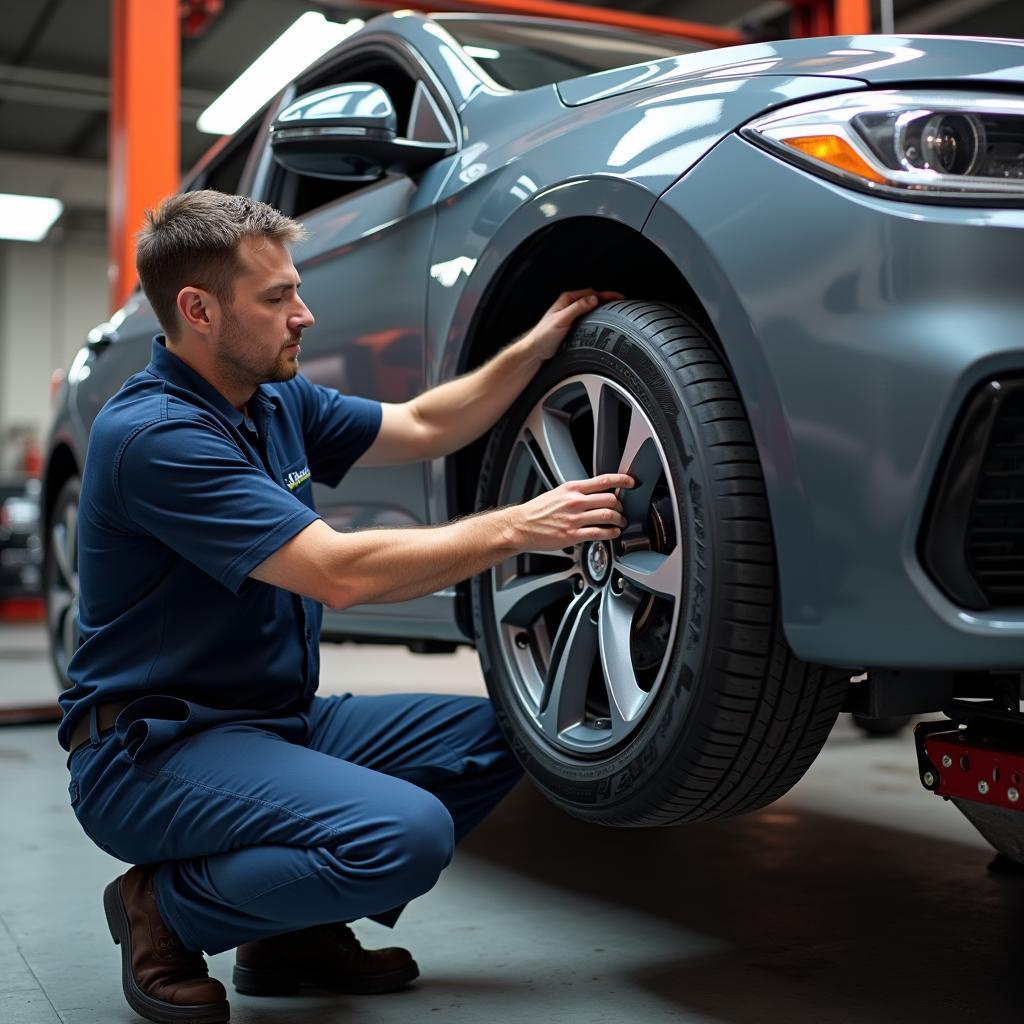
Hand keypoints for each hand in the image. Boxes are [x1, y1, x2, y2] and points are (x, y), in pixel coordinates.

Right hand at [507, 474, 633, 550]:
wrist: (521, 525)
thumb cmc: (537, 511)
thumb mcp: (558, 493)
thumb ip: (577, 493)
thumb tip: (597, 493)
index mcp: (572, 489)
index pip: (603, 480)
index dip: (622, 480)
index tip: (631, 482)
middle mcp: (575, 502)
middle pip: (610, 499)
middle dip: (622, 505)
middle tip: (623, 510)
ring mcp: (574, 519)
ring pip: (608, 516)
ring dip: (619, 519)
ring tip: (620, 522)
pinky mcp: (573, 535)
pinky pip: (599, 533)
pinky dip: (611, 533)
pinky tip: (613, 533)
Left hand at [523, 288, 624, 362]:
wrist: (535, 351)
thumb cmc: (543, 336)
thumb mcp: (562, 319)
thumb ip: (577, 308)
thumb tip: (593, 299)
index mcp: (567, 299)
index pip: (591, 293)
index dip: (606, 295)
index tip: (619, 298)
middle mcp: (569, 305)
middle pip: (593, 299)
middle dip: (607, 300)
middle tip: (622, 304)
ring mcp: (571, 315)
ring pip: (591, 308)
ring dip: (603, 309)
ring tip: (615, 312)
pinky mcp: (572, 325)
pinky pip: (588, 318)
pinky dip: (597, 318)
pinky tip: (602, 323)